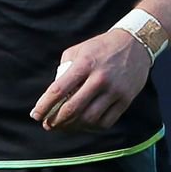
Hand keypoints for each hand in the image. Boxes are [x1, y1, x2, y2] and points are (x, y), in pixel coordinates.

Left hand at [29, 29, 151, 131]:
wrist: (136, 44)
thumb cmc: (101, 47)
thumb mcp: (79, 50)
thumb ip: (64, 70)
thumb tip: (54, 95)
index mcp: (85, 64)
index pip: (59, 89)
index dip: (44, 105)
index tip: (35, 115)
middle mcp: (99, 79)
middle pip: (73, 108)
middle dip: (56, 121)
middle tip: (47, 125)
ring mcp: (114, 91)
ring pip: (89, 119)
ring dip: (72, 127)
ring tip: (63, 126)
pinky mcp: (125, 100)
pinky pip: (105, 122)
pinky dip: (91, 127)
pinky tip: (82, 125)